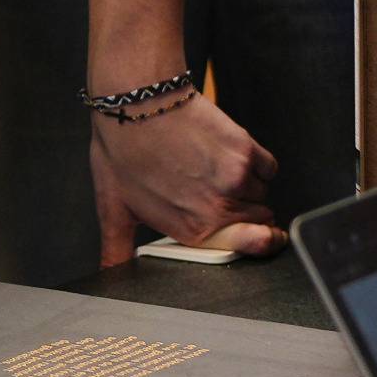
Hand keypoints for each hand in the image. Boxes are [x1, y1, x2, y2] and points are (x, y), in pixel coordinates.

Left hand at [89, 92, 277, 266]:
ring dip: (246, 184)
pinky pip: (268, 166)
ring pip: (261, 192)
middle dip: (245, 210)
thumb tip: (109, 272)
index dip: (257, 242)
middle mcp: (218, 209)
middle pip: (259, 220)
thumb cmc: (123, 151)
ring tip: (213, 168)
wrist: (134, 104)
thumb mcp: (114, 209)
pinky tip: (225, 153)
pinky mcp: (246, 151)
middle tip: (217, 191)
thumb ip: (117, 248)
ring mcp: (236, 180)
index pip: (247, 248)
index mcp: (193, 229)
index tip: (263, 238)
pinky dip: (255, 161)